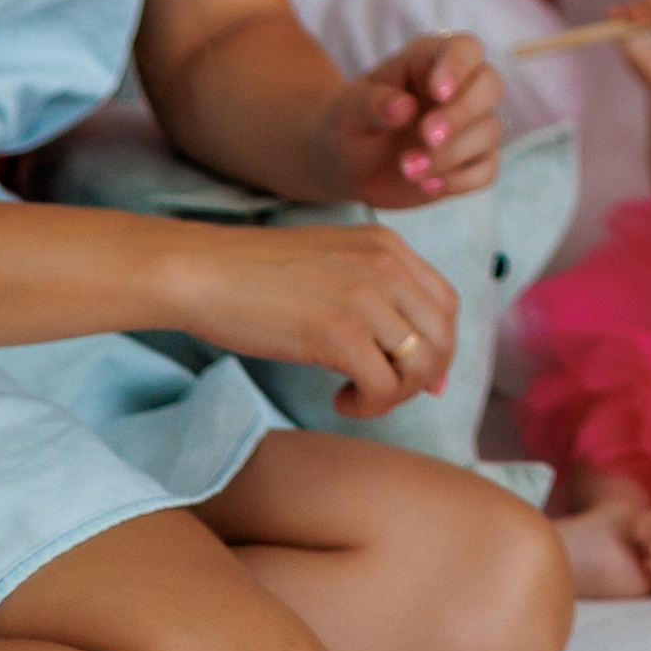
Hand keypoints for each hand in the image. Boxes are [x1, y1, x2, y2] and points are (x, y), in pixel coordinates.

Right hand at [169, 214, 457, 417]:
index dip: (437, 346)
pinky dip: (368, 405)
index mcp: (387, 245)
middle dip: (421, 377)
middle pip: (442, 337)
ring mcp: (365, 297)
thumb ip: (377, 299)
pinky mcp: (339, 332)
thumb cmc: (259, 278)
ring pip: (420, 364)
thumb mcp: (333, 269)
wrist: (204, 271)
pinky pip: (383, 386)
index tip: (411, 376)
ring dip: (395, 394)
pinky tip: (338, 399)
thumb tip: (427, 369)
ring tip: (358, 396)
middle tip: (381, 393)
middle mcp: (387, 265)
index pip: (446, 303)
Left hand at [318, 32, 501, 209]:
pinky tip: (427, 185)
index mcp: (429, 60)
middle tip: (427, 136)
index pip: (464, 48)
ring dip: (451, 153)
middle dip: (462, 113)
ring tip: (407, 170)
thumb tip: (403, 108)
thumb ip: (371, 102)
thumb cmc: (349, 124)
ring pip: (489, 130)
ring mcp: (468, 126)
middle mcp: (457, 88)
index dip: (458, 67)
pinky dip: (461, 180)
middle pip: (490, 85)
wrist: (347, 165)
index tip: (438, 93)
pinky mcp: (469, 161)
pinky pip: (486, 169)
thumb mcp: (347, 110)